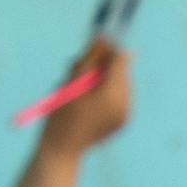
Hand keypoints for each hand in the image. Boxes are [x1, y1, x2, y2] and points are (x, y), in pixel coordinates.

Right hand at [36, 37, 133, 156]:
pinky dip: (105, 94)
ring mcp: (125, 115)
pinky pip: (118, 99)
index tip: (92, 46)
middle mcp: (124, 104)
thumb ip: (90, 59)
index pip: (119, 60)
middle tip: (80, 71)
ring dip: (104, 81)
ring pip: (120, 85)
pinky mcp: (122, 122)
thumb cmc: (60, 114)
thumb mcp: (72, 82)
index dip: (106, 51)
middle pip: (121, 73)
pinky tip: (88, 102)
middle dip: (103, 68)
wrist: (61, 149)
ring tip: (80, 89)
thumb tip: (106, 38)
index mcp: (112, 94)